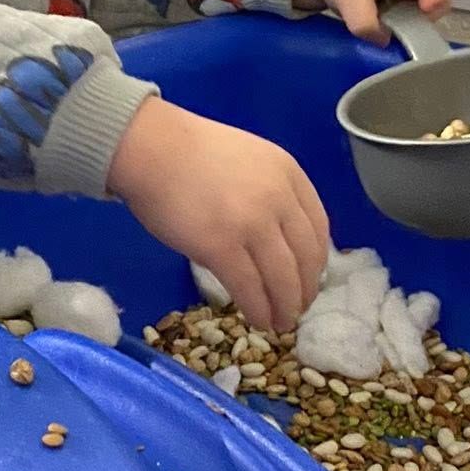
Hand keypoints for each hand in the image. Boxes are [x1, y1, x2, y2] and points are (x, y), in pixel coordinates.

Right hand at [108, 97, 328, 332]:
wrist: (151, 148)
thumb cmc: (189, 151)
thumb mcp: (249, 159)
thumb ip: (269, 190)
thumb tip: (275, 235)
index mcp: (289, 174)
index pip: (318, 227)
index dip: (317, 260)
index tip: (310, 276)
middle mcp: (278, 198)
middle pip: (306, 256)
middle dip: (305, 289)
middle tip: (299, 307)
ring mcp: (251, 224)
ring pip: (282, 278)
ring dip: (286, 307)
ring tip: (281, 322)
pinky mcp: (221, 247)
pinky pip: (249, 288)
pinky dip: (258, 310)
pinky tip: (258, 320)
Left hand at [291, 0, 455, 41]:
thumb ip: (365, 21)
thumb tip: (383, 42)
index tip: (423, 12)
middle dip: (423, 13)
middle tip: (403, 26)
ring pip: (420, 7)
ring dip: (408, 21)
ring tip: (386, 25)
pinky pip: (405, 14)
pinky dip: (396, 24)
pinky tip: (379, 26)